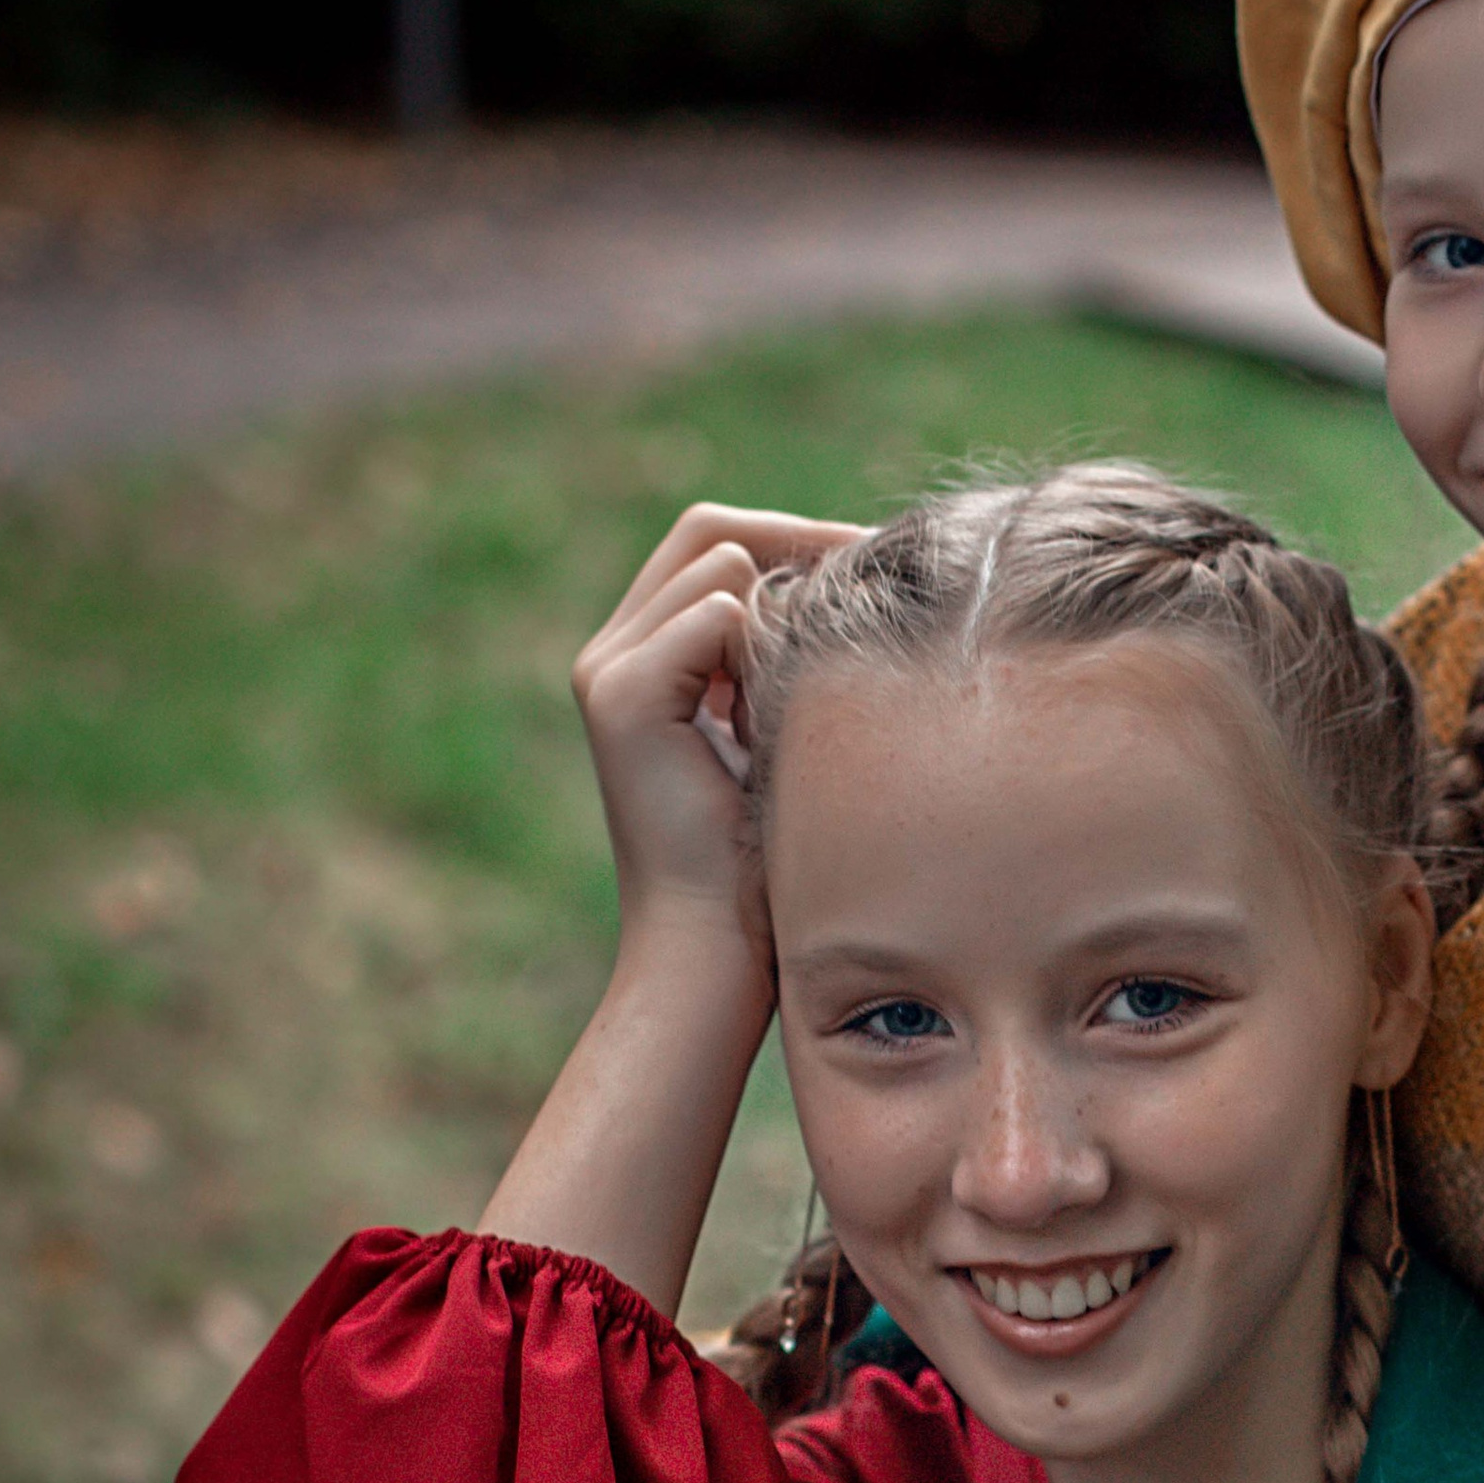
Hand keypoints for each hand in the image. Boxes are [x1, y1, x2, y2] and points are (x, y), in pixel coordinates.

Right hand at [571, 503, 866, 960]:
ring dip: (785, 616)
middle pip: (709, 532)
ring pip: (722, 562)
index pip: (714, 546)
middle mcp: (611, 654)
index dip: (792, 540)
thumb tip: (850, 585)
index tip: (872, 569)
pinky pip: (718, 614)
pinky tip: (778, 727)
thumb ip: (785, 661)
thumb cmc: (769, 861)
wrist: (717, 950)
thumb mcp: (783, 736)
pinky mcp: (621, 696)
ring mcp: (607, 671)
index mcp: (643, 660)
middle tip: (876, 571)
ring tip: (805, 699)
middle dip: (796, 540)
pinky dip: (767, 658)